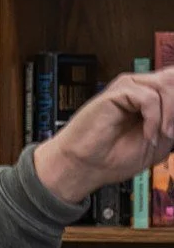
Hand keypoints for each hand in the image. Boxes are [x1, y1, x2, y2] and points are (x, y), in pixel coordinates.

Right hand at [35, 67, 173, 203]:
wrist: (84, 167)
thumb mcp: (161, 141)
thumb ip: (173, 120)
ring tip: (161, 135)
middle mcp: (140, 87)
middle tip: (170, 132)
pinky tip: (147, 135)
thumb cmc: (113, 158)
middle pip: (173, 80)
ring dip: (170, 114)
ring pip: (167, 85)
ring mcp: (128, 88)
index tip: (173, 127)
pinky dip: (154, 119)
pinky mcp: (117, 92)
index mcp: (151, 96)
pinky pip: (149, 97)